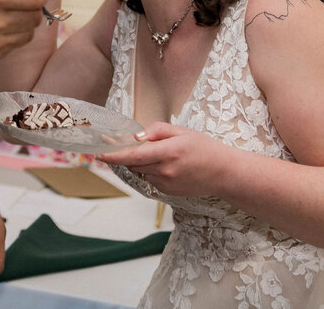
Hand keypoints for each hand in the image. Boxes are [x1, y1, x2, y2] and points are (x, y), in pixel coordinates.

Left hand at [98, 122, 232, 196]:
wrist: (224, 173)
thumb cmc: (204, 148)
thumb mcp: (182, 131)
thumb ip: (156, 131)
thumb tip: (136, 136)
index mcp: (168, 152)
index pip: (133, 155)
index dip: (113, 155)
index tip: (99, 154)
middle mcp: (165, 170)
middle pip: (133, 163)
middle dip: (128, 154)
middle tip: (137, 144)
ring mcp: (166, 184)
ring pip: (141, 171)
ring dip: (141, 162)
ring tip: (162, 154)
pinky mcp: (168, 192)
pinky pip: (150, 179)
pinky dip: (151, 170)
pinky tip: (169, 166)